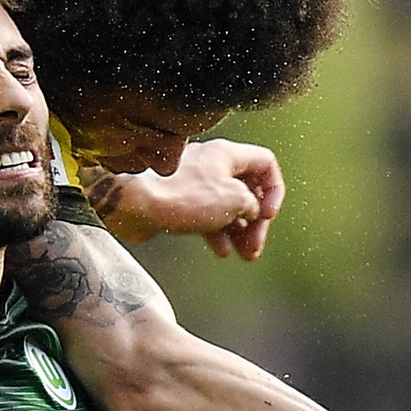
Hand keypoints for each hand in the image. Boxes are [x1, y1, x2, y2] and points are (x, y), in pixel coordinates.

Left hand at [82, 138, 284, 258]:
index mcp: (227, 155)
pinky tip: (221, 251)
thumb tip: (250, 211)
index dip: (274, 190)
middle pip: (248, 189)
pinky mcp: (179, 202)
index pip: (265, 164)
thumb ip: (252, 204)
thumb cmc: (183, 197)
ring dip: (240, 232)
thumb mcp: (234, 199)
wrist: (136, 204)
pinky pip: (206, 216)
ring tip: (245, 255)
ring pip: (227, 206)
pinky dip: (217, 233)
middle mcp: (211, 165)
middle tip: (256, 246)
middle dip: (256, 221)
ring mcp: (194, 183)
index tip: (267, 214)